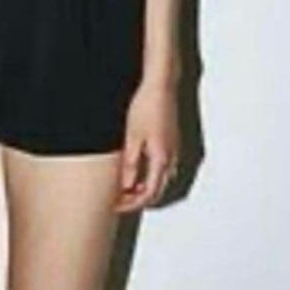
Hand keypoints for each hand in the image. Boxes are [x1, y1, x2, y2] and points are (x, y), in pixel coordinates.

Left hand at [113, 80, 179, 212]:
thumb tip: (125, 185)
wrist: (160, 85)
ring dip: (145, 187)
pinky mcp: (171, 141)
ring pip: (161, 179)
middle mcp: (171, 157)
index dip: (131, 203)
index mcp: (161, 159)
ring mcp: (173, 149)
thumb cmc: (146, 106)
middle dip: (138, 199)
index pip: (148, 194)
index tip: (116, 204)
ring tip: (125, 186)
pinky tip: (138, 167)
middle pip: (157, 190)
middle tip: (120, 199)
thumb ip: (130, 164)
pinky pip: (163, 167)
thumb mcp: (132, 137)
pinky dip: (150, 174)